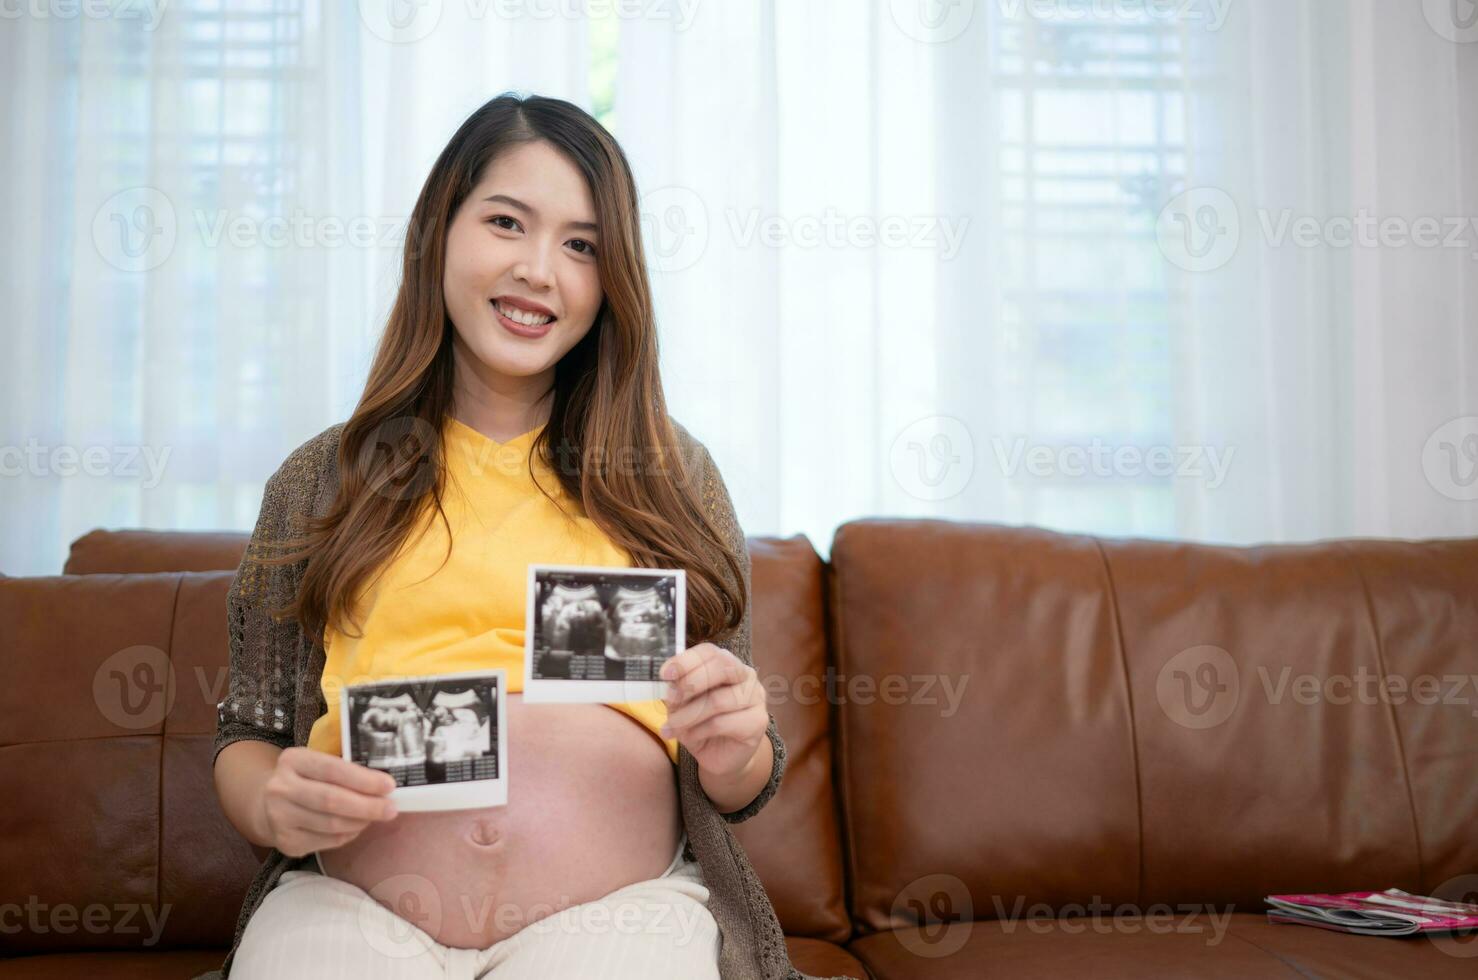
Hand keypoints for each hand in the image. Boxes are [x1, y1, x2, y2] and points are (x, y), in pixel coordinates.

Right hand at [258, 747, 399, 857]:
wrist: (266, 805)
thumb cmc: (306, 779)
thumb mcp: (317, 763)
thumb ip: (345, 769)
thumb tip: (385, 784)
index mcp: (293, 760)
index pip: (332, 769)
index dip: (363, 779)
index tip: (389, 786)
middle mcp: (280, 788)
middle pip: (331, 800)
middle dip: (367, 806)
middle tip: (391, 808)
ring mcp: (280, 818)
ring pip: (331, 825)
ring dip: (360, 822)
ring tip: (376, 816)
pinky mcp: (286, 842)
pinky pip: (327, 841)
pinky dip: (348, 835)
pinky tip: (356, 827)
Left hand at [660, 642, 767, 777]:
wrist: (720, 756)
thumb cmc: (701, 724)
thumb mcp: (683, 704)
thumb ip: (678, 690)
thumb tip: (668, 684)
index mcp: (727, 664)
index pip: (709, 652)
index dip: (686, 660)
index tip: (665, 674)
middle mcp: (745, 676)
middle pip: (721, 667)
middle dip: (690, 683)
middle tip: (670, 700)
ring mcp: (755, 698)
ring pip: (718, 700)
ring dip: (688, 715)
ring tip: (672, 726)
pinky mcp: (757, 722)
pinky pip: (722, 723)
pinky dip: (698, 731)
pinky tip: (688, 738)